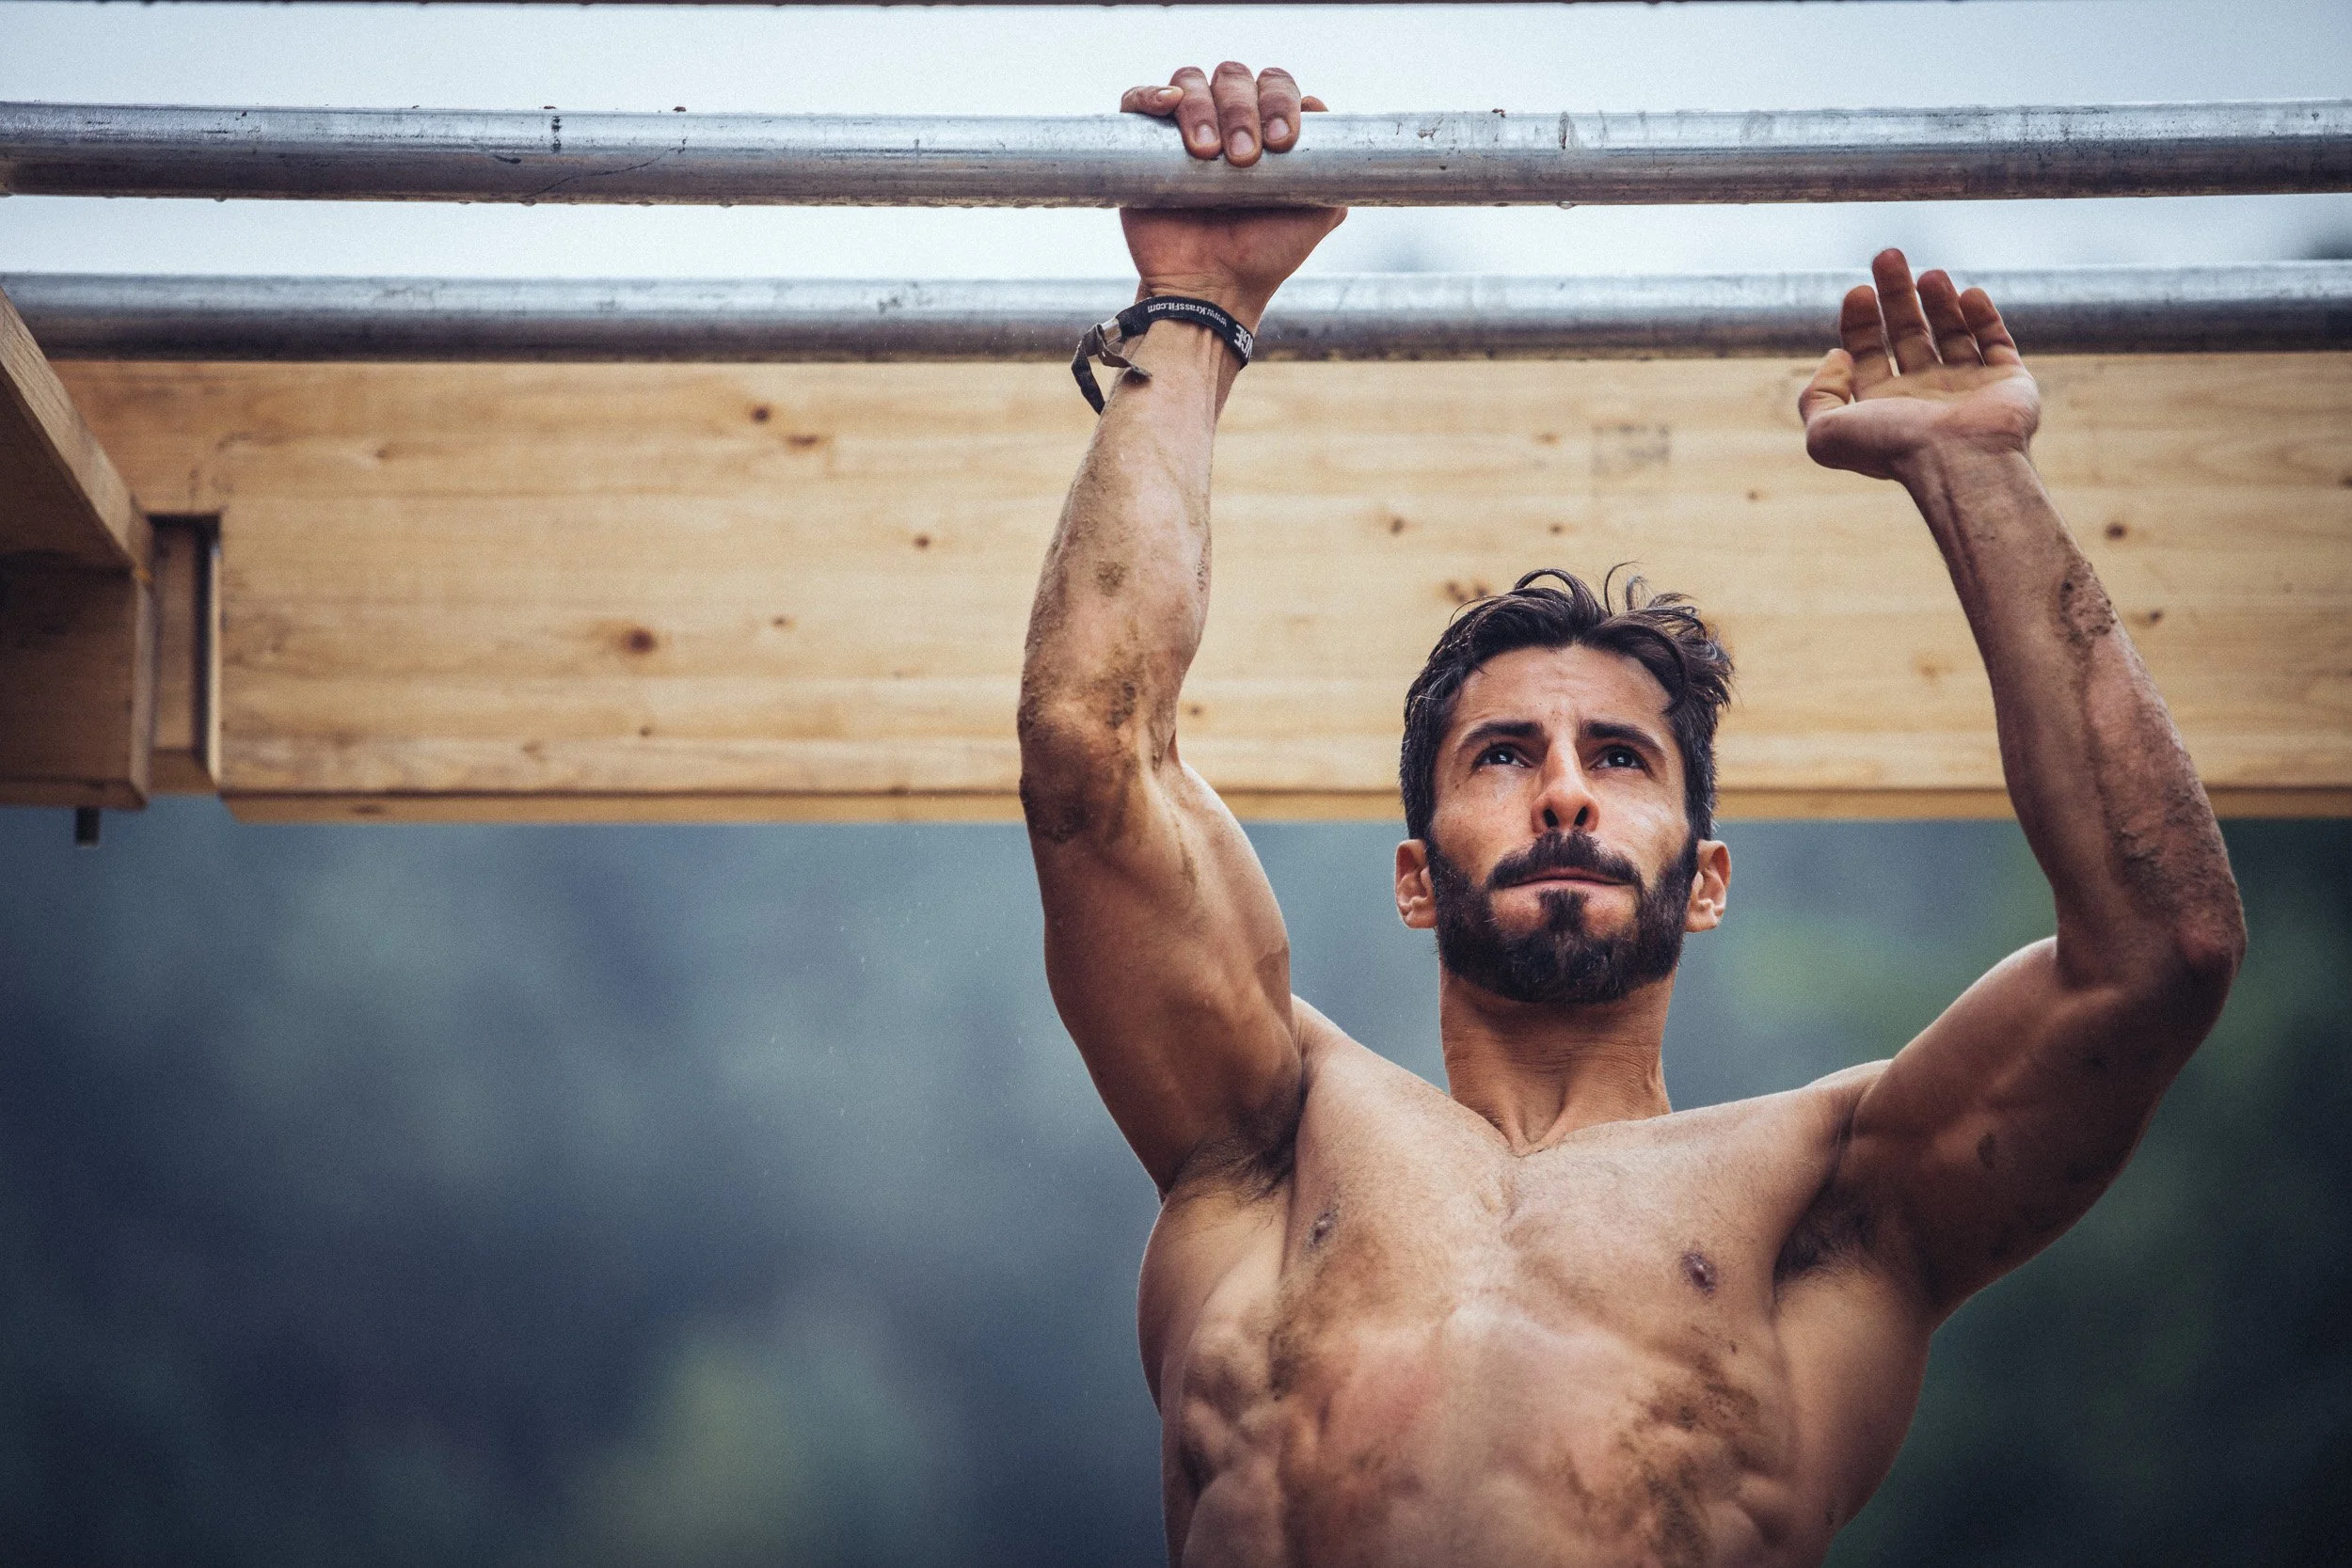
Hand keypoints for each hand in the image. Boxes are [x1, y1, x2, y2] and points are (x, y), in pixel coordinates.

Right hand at [1117, 63, 1345, 328]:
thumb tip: (1318, 107)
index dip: (1279, 101)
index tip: (1282, 142)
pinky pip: (1137, 100)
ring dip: (1202, 108)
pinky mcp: (1141, 147)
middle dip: (1243, 110)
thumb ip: (1332, 167)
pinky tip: (1167, 106)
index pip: (1274, 85)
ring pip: (1191, 82)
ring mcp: (1181, 132)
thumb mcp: (1318, 214)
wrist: (1211, 292)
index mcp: (1264, 130)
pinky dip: (1151, 94)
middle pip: (1233, 78)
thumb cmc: (1263, 257)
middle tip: (1244, 158)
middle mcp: (1224, 124)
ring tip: (1208, 156)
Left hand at [1800, 249, 2040, 482]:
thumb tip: (1835, 358)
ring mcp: (1968, 388)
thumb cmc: (1895, 449)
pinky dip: (1983, 316)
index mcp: (1883, 408)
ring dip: (1938, 301)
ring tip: (1929, 274)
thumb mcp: (1827, 433)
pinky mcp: (2008, 382)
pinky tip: (1968, 294)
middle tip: (1888, 256)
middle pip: (1907, 334)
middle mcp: (1924, 397)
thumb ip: (1817, 397)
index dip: (1860, 320)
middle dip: (1896, 295)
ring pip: (1951, 333)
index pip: (1867, 353)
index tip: (1858, 290)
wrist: (1960, 462)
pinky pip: (1996, 342)